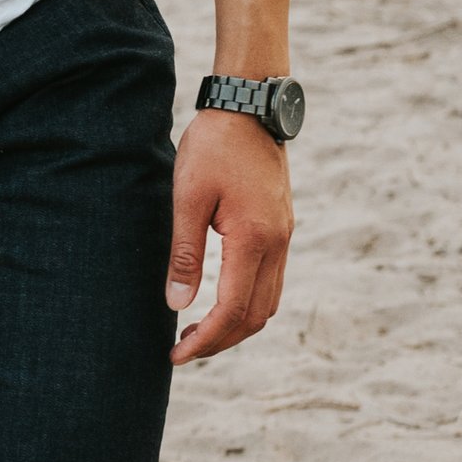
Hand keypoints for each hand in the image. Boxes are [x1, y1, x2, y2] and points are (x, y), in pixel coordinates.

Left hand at [167, 109, 291, 363]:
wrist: (250, 106)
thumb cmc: (213, 146)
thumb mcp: (187, 197)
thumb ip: (184, 253)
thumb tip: (177, 304)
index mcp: (254, 239)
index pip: (233, 310)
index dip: (206, 341)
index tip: (176, 355)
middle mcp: (278, 244)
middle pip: (256, 316)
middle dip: (221, 341)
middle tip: (182, 349)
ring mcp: (284, 236)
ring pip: (268, 302)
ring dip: (236, 325)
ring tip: (196, 331)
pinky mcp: (281, 227)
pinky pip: (271, 281)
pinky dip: (247, 303)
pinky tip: (219, 300)